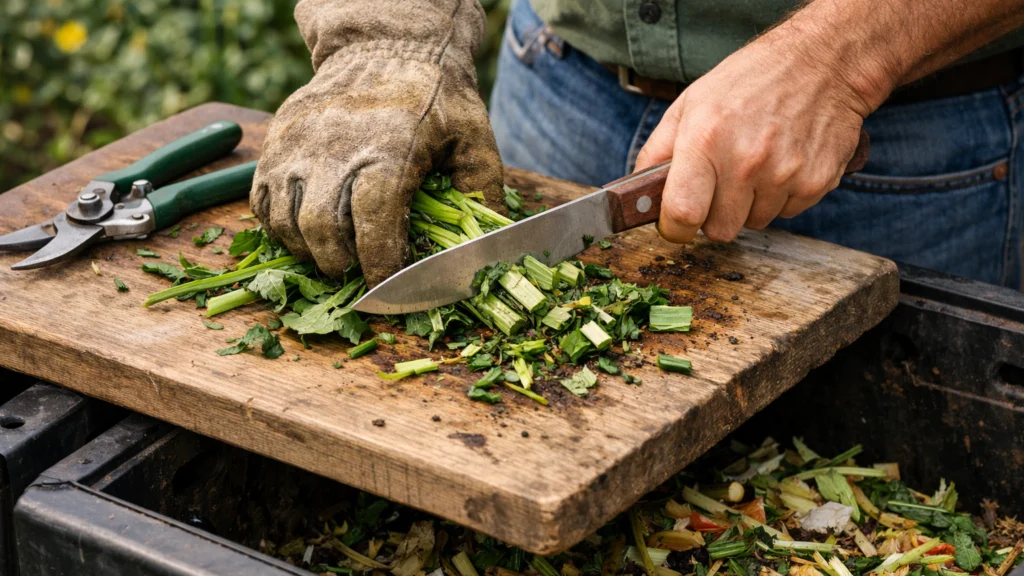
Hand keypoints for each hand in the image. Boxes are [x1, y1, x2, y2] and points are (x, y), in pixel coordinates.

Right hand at [251, 0, 504, 286]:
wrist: (385, 44)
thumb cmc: (435, 96)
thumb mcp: (473, 135)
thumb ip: (481, 190)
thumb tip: (488, 247)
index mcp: (388, 150)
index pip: (374, 222)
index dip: (380, 265)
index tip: (390, 286)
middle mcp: (334, 147)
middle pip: (322, 228)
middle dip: (341, 265)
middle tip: (359, 275)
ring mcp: (298, 145)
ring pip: (287, 220)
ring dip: (309, 252)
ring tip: (334, 258)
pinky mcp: (277, 142)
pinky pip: (262, 200)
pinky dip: (280, 229)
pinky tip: (306, 235)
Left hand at [634, 22, 875, 242]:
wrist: (823, 61)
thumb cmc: (751, 80)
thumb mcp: (691, 103)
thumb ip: (658, 150)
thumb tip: (636, 191)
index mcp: (706, 140)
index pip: (683, 214)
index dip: (676, 227)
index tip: (677, 223)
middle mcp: (746, 161)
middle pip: (720, 230)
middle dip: (716, 213)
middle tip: (723, 182)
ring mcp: (784, 174)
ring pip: (754, 222)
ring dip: (751, 203)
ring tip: (757, 163)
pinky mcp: (816, 182)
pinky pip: (788, 213)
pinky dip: (782, 195)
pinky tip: (783, 161)